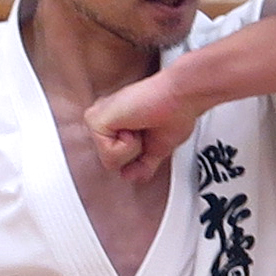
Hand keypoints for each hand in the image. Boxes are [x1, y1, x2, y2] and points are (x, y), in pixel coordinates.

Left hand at [84, 70, 198, 183]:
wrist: (180, 98)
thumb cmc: (175, 113)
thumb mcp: (157, 147)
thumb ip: (141, 163)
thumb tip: (130, 177)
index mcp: (115, 123)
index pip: (115, 158)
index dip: (135, 156)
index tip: (148, 134)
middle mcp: (104, 118)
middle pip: (111, 163)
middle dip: (134, 154)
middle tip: (146, 129)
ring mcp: (98, 119)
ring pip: (109, 161)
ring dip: (133, 148)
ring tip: (141, 126)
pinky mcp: (95, 120)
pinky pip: (109, 154)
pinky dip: (128, 146)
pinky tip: (135, 125)